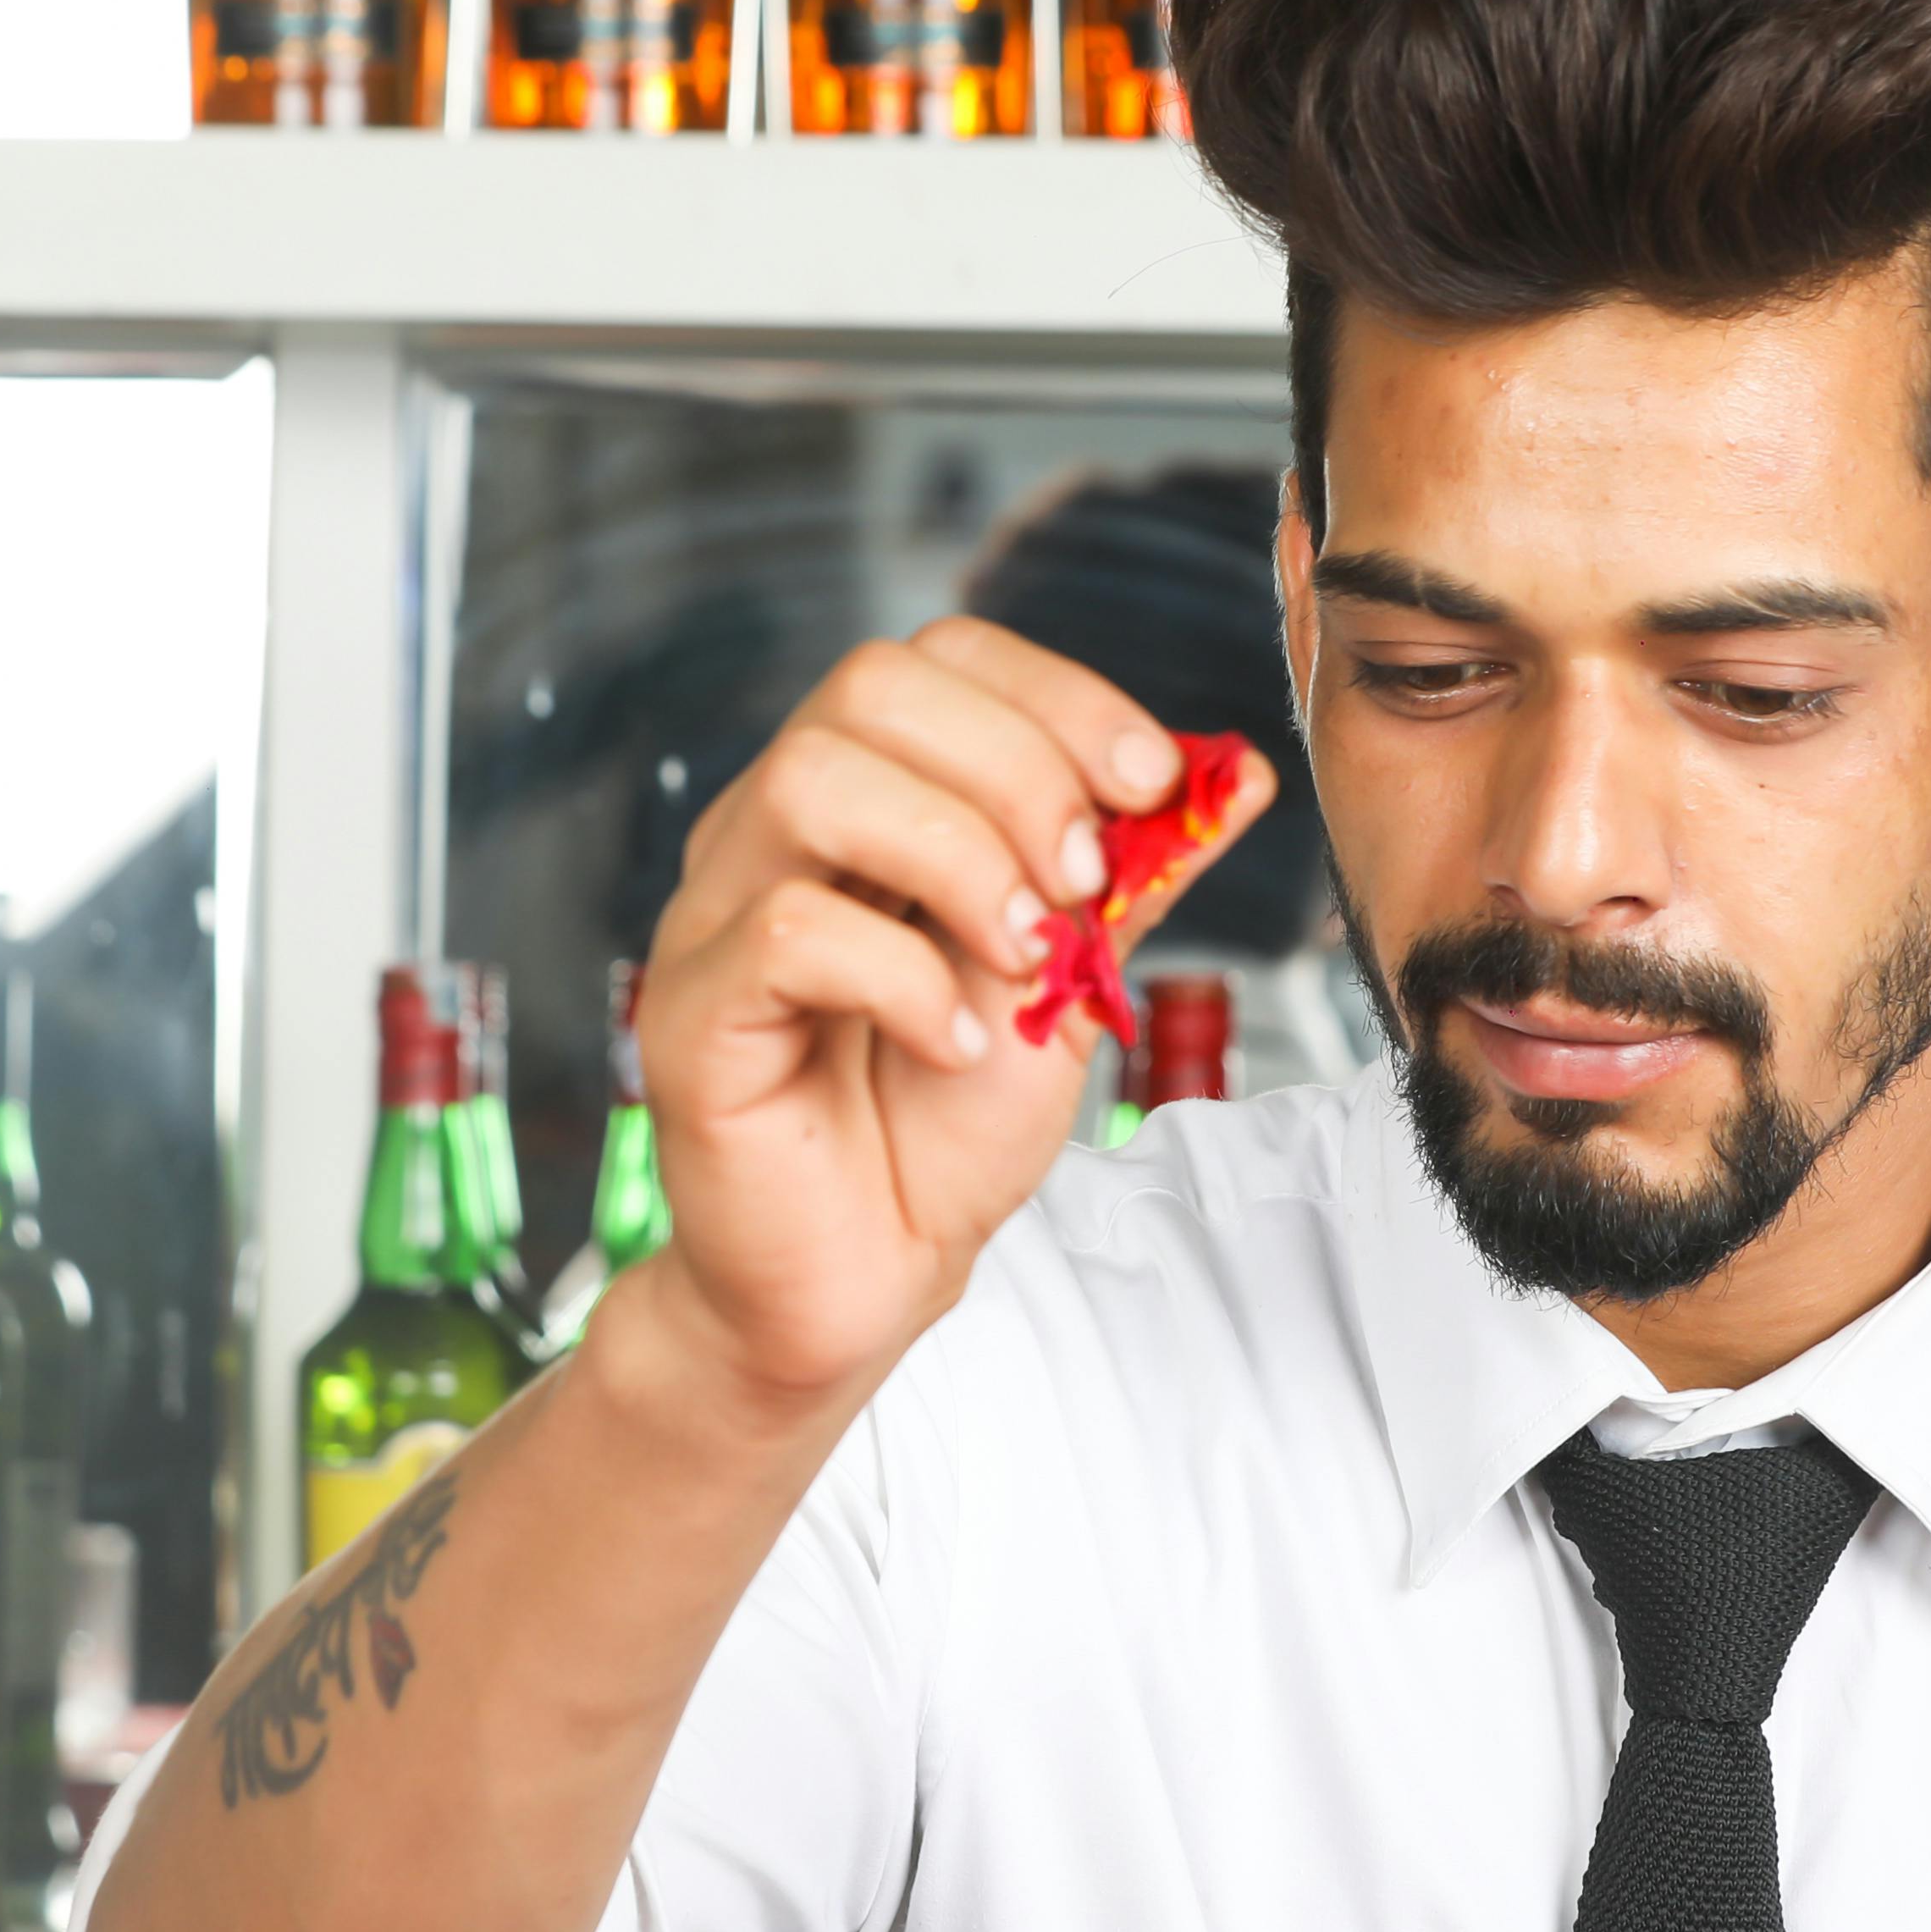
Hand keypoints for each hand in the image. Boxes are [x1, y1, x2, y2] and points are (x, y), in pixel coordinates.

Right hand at [618, 619, 1265, 1416]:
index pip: (937, 660)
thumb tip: (1238, 774)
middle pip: (868, 689)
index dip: (1056, 697)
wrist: (870, 1271)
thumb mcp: (1070, 983)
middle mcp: (771, 833)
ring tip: (1022, 958)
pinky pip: (786, 933)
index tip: (1153, 785)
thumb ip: (1133, 877)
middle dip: (1014, 768)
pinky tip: (958, 1043)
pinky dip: (905, 979)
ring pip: (813, 783)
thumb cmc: (943, 1126)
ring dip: (956, 856)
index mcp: (862, 801)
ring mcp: (717, 915)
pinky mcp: (692, 1013)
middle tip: (1081, 885)